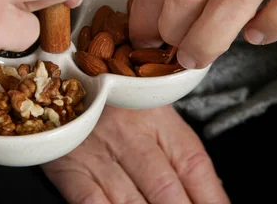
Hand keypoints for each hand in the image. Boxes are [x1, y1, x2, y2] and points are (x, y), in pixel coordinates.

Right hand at [43, 106, 228, 203]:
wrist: (65, 84)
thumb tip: (210, 197)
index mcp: (158, 117)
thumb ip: (179, 154)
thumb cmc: (116, 105)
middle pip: (165, 188)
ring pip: (131, 202)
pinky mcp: (71, 168)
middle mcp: (130, 133)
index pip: (194, 165)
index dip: (211, 198)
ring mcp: (98, 152)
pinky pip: (92, 203)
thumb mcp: (153, 115)